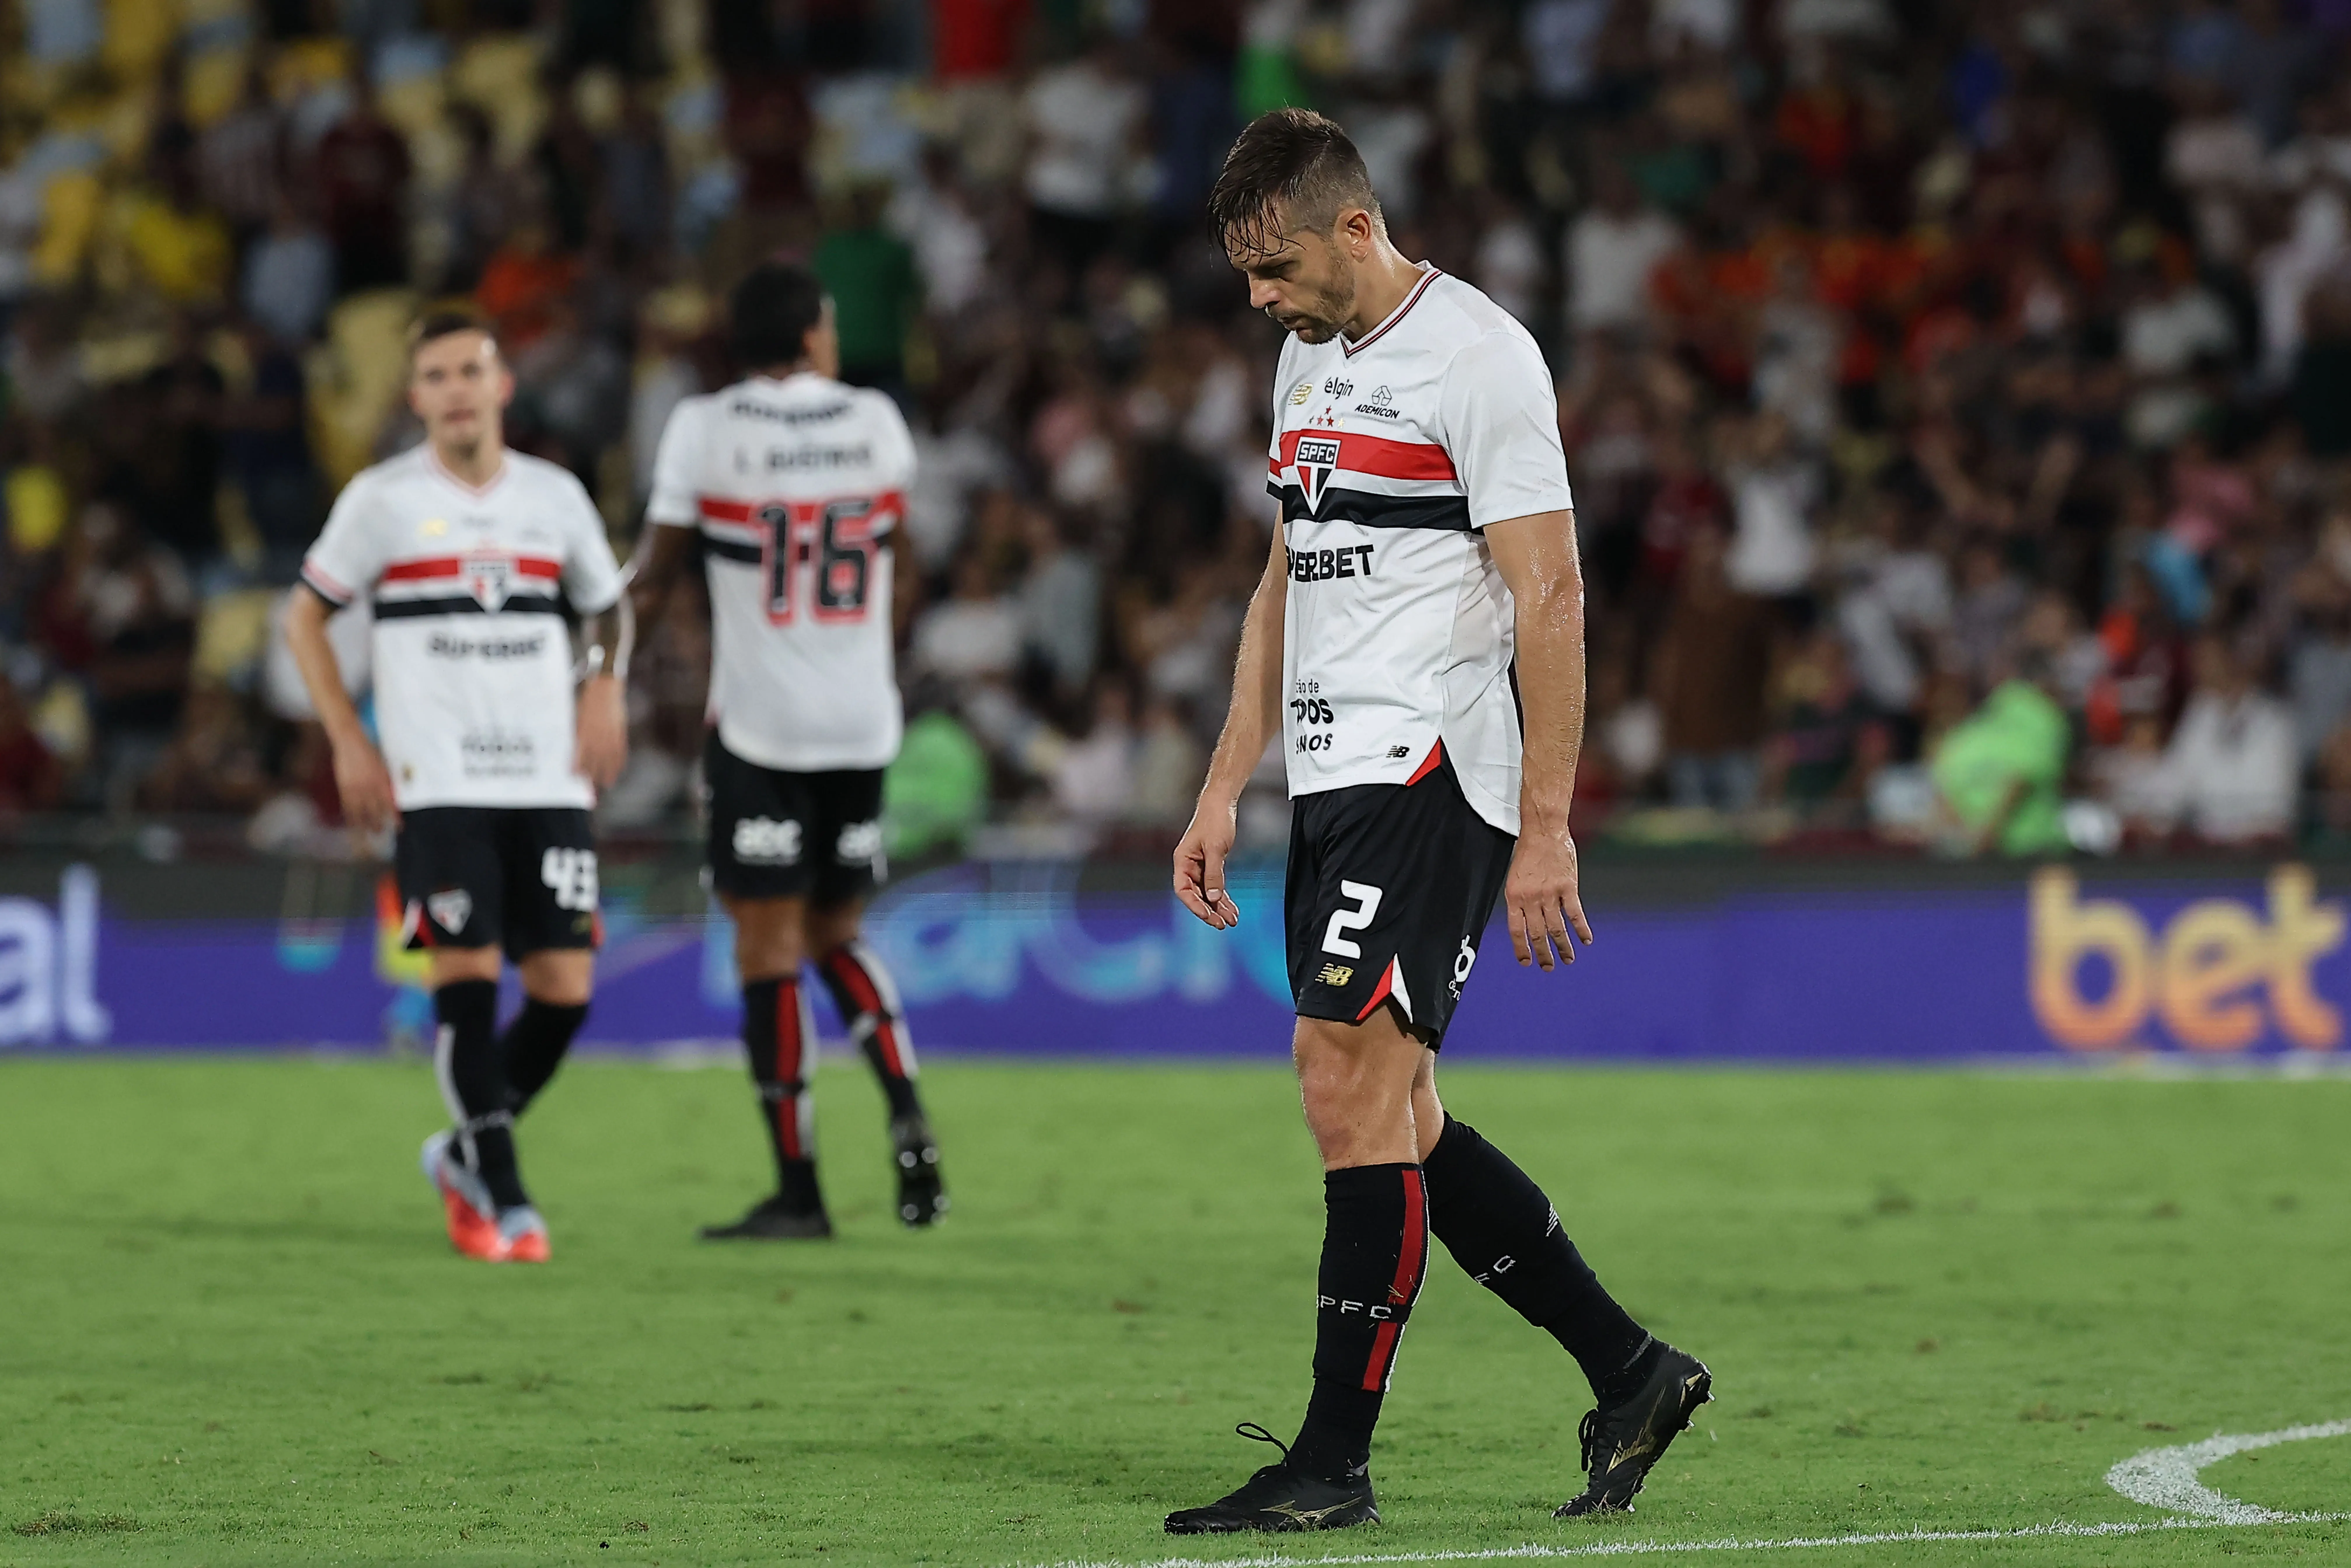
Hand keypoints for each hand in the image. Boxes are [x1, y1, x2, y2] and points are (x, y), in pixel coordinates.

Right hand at [331, 735, 397, 834]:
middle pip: (375, 811)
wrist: (350, 743)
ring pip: (361, 812)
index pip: (390, 805)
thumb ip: (386, 782)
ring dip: (365, 823)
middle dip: (379, 823)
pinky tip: (353, 823)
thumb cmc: (369, 752)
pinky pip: (347, 805)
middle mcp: (369, 787)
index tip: (399, 827)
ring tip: (369, 833)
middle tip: (381, 832)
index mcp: (381, 781)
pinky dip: (351, 816)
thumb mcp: (383, 767)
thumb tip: (392, 796)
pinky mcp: (344, 787)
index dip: (394, 817)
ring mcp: (355, 788)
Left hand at [574, 674, 627, 788]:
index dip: (577, 769)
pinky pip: (620, 752)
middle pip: (594, 763)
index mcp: (583, 733)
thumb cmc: (585, 698)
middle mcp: (597, 737)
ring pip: (608, 761)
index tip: (574, 778)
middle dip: (592, 779)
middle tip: (590, 793)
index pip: (579, 757)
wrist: (605, 685)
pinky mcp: (620, 732)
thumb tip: (572, 747)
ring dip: (607, 774)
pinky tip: (617, 770)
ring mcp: (610, 736)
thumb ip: (574, 732)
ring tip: (606, 785)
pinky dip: (619, 762)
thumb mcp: (575, 715)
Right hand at [1174, 795, 1241, 928]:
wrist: (1221, 804)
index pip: (1183, 890)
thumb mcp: (1215, 848)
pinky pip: (1215, 886)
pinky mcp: (1210, 866)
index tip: (1207, 916)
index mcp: (1182, 861)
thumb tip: (1213, 898)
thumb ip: (1213, 873)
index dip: (1194, 905)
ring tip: (1232, 920)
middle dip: (1209, 911)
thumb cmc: (1214, 821)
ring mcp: (1199, 867)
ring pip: (1207, 893)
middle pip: (1195, 895)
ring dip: (1218, 907)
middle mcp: (1188, 867)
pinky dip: (1223, 898)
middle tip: (1223, 924)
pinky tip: (1232, 909)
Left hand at [1503, 822, 1593, 970]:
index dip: (1521, 949)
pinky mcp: (1568, 887)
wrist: (1543, 831)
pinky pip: (1575, 914)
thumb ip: (1519, 900)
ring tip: (1568, 959)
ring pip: (1557, 928)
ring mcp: (1550, 893)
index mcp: (1514, 896)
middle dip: (1543, 954)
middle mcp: (1531, 898)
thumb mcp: (1515, 877)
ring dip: (1563, 947)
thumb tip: (1524, 923)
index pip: (1516, 930)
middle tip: (1548, 967)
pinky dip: (1581, 929)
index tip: (1526, 962)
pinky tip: (1586, 940)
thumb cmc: (1528, 852)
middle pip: (1537, 934)